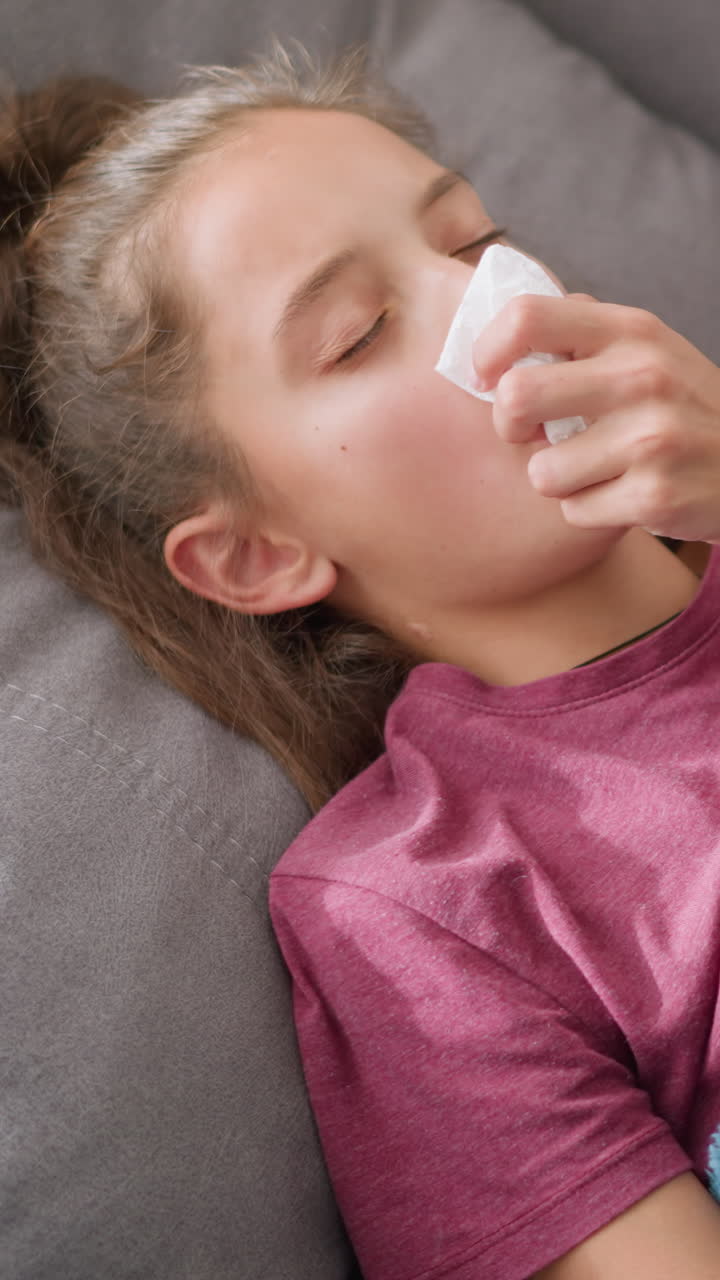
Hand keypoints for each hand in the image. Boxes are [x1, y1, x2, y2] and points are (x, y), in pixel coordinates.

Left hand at [472, 293, 719, 542]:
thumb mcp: (647, 349)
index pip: (526, 316)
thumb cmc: (681, 407)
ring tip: (596, 468)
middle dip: (507, 426)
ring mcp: (650, 438)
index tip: (489, 378)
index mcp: (630, 330)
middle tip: (529, 434)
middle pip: (516, 395)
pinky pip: (574, 511)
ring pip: (541, 472)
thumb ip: (584, 334)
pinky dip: (589, 510)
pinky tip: (623, 493)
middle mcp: (641, 376)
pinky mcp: (654, 495)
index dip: (488, 350)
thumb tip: (500, 334)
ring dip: (558, 480)